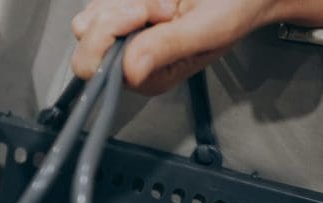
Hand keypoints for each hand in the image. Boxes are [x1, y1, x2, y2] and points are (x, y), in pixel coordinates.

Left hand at [69, 0, 322, 94]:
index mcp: (148, 76)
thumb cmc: (236, 9)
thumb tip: (130, 71)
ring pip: (92, 14)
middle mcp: (132, 59)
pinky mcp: (125, 11)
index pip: (94, 67)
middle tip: (162, 6)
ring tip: (165, 2)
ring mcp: (126, 34)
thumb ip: (168, 48)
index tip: (144, 13)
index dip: (110, 35)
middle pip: (86, 37)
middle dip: (119, 13)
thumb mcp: (207, 29)